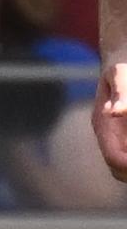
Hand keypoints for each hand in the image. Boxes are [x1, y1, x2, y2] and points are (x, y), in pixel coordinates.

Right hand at [93, 65, 126, 181]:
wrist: (122, 60)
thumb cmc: (123, 65)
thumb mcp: (121, 74)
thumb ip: (121, 93)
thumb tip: (114, 112)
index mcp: (103, 124)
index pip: (114, 159)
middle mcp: (109, 135)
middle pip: (119, 169)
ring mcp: (119, 137)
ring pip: (124, 167)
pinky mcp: (125, 135)